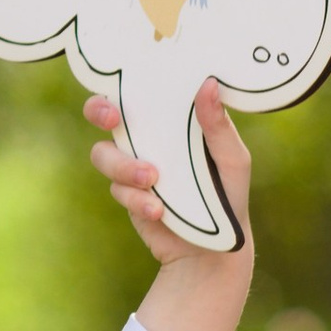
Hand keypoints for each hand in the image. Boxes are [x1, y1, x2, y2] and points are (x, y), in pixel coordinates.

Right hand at [85, 79, 254, 330]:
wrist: (213, 251)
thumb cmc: (229, 196)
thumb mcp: (232, 159)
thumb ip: (218, 126)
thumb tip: (207, 84)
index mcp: (171, 119)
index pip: (140, 90)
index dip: (123, 80)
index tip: (126, 84)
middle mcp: (148, 137)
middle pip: (103, 112)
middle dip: (99, 110)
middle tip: (113, 120)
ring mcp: (133, 165)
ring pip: (103, 153)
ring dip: (123, 165)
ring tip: (153, 179)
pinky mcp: (128, 195)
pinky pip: (118, 189)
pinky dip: (137, 199)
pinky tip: (159, 211)